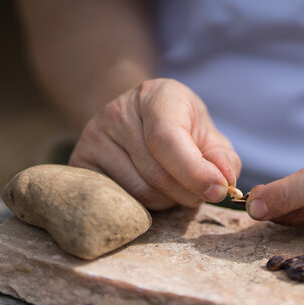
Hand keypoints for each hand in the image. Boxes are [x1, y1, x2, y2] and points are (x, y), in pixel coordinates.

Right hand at [69, 78, 240, 209]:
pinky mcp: (80, 163)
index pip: (167, 139)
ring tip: (175, 188)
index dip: (194, 171)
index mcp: (156, 96)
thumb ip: (223, 158)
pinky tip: (153, 192)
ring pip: (140, 194)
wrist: (137, 120)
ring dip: (168, 203)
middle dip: (188, 193)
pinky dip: (144, 208)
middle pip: (157, 175)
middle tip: (199, 192)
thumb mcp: (209, 135)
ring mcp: (93, 137)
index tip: (217, 191)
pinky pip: (119, 202)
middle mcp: (117, 112)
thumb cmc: (181, 129)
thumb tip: (224, 182)